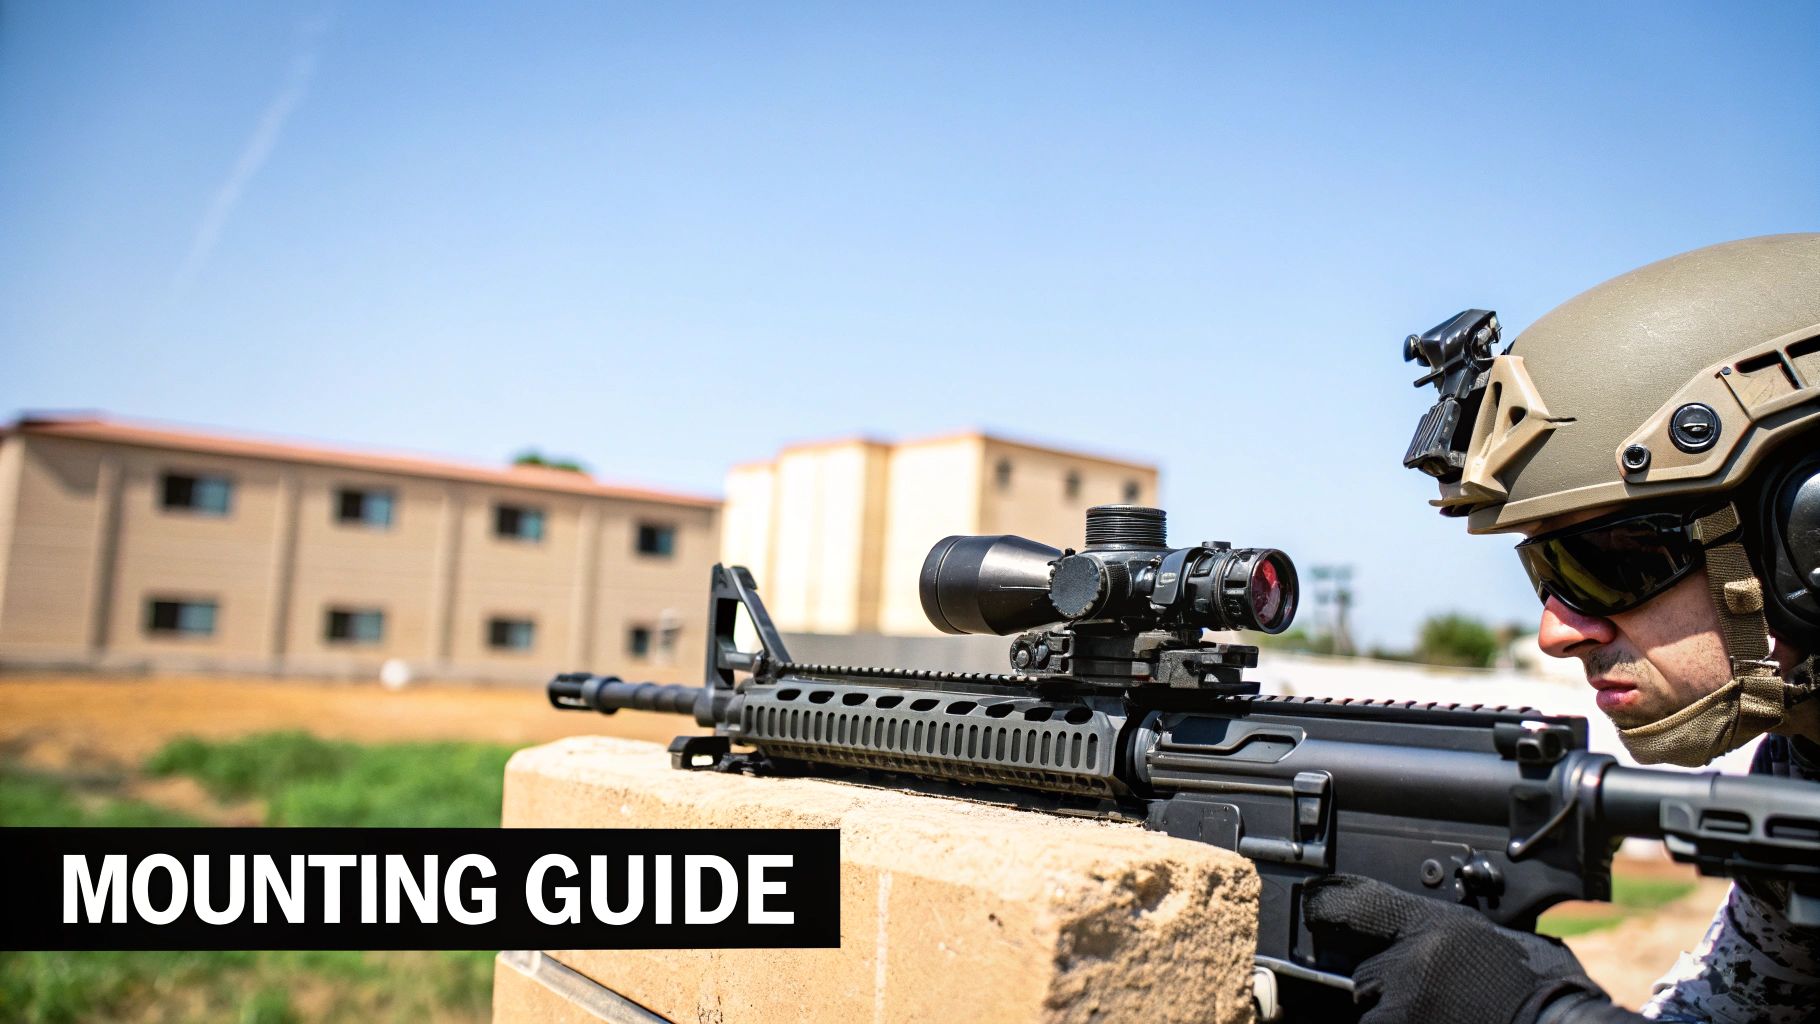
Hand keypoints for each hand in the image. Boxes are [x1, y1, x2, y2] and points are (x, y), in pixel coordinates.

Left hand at [1301, 874, 1608, 1023]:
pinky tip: (1446, 1020)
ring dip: (1397, 1017)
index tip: (1314, 905)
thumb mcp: (1498, 943)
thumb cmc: (1545, 993)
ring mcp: (1402, 1005)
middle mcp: (1410, 962)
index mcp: (1437, 927)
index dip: (1330, 906)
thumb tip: (1414, 949)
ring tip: (1452, 1015)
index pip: (1360, 904)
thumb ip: (1447, 942)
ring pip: (1373, 1014)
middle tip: (1439, 1002)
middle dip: (1390, 991)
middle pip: (1367, 976)